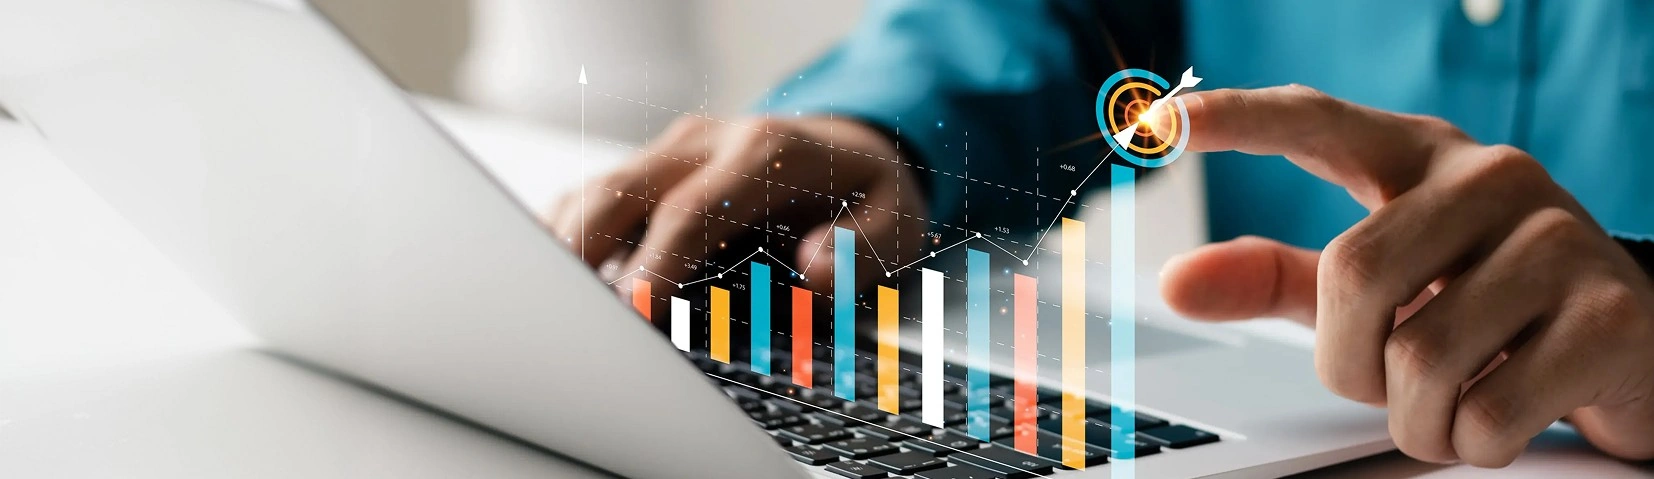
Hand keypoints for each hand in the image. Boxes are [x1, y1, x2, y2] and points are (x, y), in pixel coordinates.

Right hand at [542, 115, 925, 292]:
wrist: (856, 144)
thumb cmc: (869, 192)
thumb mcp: (896, 219)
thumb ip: (862, 247)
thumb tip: (814, 269)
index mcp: (765, 152)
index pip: (690, 210)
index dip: (655, 265)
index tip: (631, 314)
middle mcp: (708, 142)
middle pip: (618, 190)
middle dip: (582, 255)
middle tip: (569, 318)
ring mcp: (671, 151)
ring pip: (592, 191)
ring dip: (565, 247)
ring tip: (554, 307)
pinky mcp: (651, 169)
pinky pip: (591, 198)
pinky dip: (568, 239)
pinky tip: (563, 285)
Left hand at [1154, 86, 1653, 465]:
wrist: (1631, 349)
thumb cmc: (1483, 308)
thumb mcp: (1380, 287)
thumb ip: (1275, 279)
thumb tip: (1173, 283)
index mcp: (1421, 157)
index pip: (1315, 120)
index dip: (1236, 119)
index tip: (1157, 125)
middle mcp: (1492, 177)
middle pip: (1354, 275)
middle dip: (1351, 361)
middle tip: (1388, 378)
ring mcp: (1561, 239)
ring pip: (1421, 357)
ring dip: (1417, 417)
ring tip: (1456, 400)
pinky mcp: (1610, 316)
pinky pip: (1488, 412)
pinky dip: (1475, 444)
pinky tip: (1505, 418)